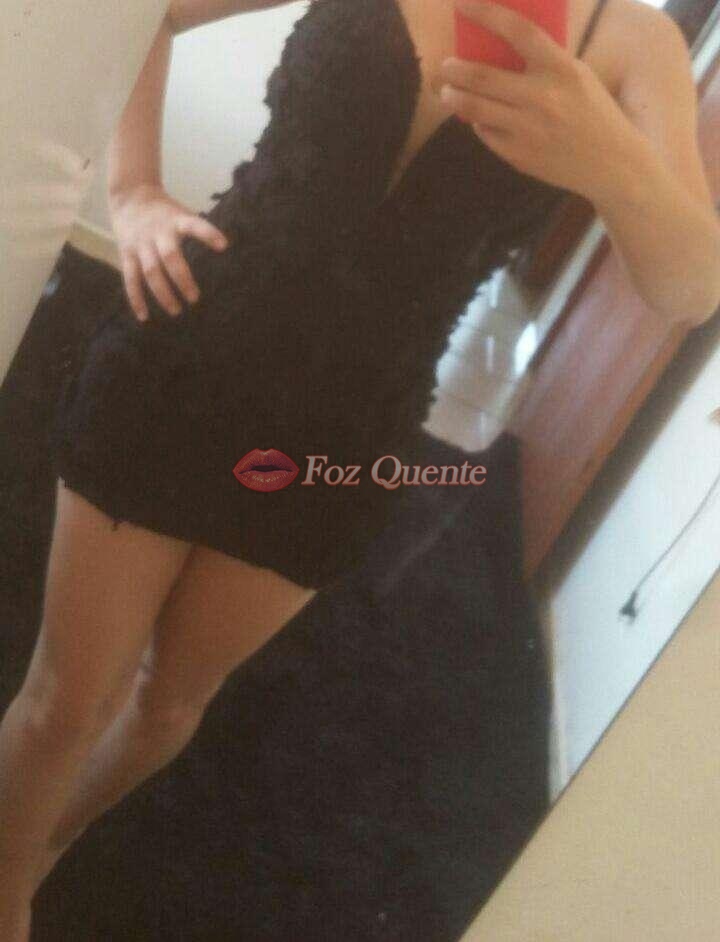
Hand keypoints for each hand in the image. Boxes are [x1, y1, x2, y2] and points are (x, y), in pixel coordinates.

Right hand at [109, 183, 228, 321]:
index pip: (194, 225)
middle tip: (194, 299)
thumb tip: (225, 251)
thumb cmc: (164, 212)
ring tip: (176, 311)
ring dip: (162, 293)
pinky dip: (136, 299)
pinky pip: (131, 279)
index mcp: (176, 221)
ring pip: (150, 272)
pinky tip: (144, 316)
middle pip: (170, 257)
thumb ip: (197, 231)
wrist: (129, 196)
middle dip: (182, 279)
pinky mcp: (126, 254)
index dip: (208, 234)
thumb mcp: (181, 213)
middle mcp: (158, 233)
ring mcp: (141, 244)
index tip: (224, 246)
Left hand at [438, 0, 639, 200]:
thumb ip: (543, 61)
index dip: (486, 13)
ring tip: (446, 92)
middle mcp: (542, 97)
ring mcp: (528, 129)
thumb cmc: (592, 112)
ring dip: (453, 97)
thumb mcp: (576, 75)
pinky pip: (486, 133)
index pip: (517, 31)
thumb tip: (497, 46)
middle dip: (454, 69)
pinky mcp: (519, 155)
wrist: (612, 163)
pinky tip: (478, 118)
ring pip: (474, 108)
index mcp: (561, 68)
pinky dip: (477, 123)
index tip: (461, 3)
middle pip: (482, 76)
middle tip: (444, 66)